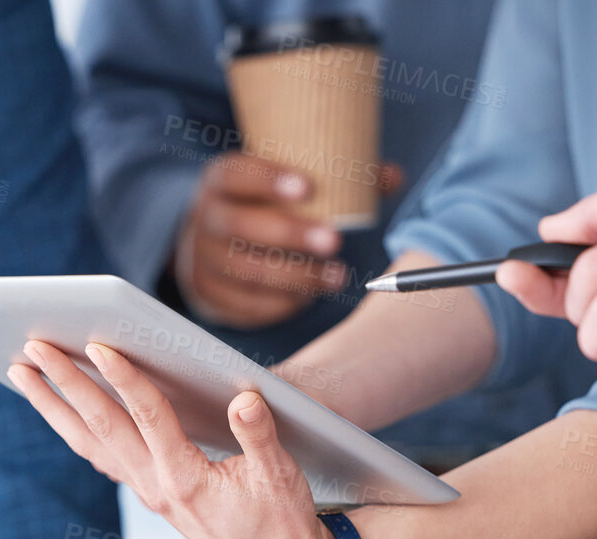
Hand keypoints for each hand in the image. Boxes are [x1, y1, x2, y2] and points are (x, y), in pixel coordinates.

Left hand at [10, 339, 342, 538]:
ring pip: (89, 443)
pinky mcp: (149, 494)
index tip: (99, 346)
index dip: (125, 380)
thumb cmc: (283, 521)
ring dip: (53, 407)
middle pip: (101, 427)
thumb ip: (259, 436)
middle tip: (31, 348)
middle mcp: (157, 487)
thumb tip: (245, 399)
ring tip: (22, 373)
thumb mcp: (281, 478)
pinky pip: (101, 455)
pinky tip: (58, 408)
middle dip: (65, 385)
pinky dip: (74, 428)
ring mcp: (147, 492)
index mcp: (188, 480)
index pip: (149, 419)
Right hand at [174, 155, 399, 329]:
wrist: (213, 242)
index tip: (309, 188)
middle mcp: (206, 216)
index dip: (268, 180)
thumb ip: (339, 178)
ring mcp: (203, 258)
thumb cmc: (264, 206)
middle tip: (335, 241)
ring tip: (336, 277)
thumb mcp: (287, 183)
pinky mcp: (208, 293)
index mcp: (222, 179)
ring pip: (244, 270)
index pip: (237, 174)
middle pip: (240, 226)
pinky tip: (306, 299)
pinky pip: (242, 304)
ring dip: (294, 277)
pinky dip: (278, 305)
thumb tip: (393, 176)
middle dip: (290, 235)